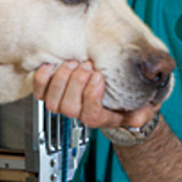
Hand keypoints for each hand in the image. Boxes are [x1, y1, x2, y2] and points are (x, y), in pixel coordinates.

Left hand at [33, 61, 157, 128]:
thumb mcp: (138, 106)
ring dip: (61, 79)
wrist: (104, 92)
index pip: (91, 116)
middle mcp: (77, 112)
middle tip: (87, 66)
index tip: (99, 77)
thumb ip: (142, 113)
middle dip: (77, 83)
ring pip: (52, 100)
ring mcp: (61, 103)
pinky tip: (51, 66)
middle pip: (68, 107)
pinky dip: (42, 79)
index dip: (92, 96)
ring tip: (73, 63)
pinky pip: (39, 91)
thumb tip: (141, 117)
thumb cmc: (120, 98)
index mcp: (98, 117)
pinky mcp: (50, 93)